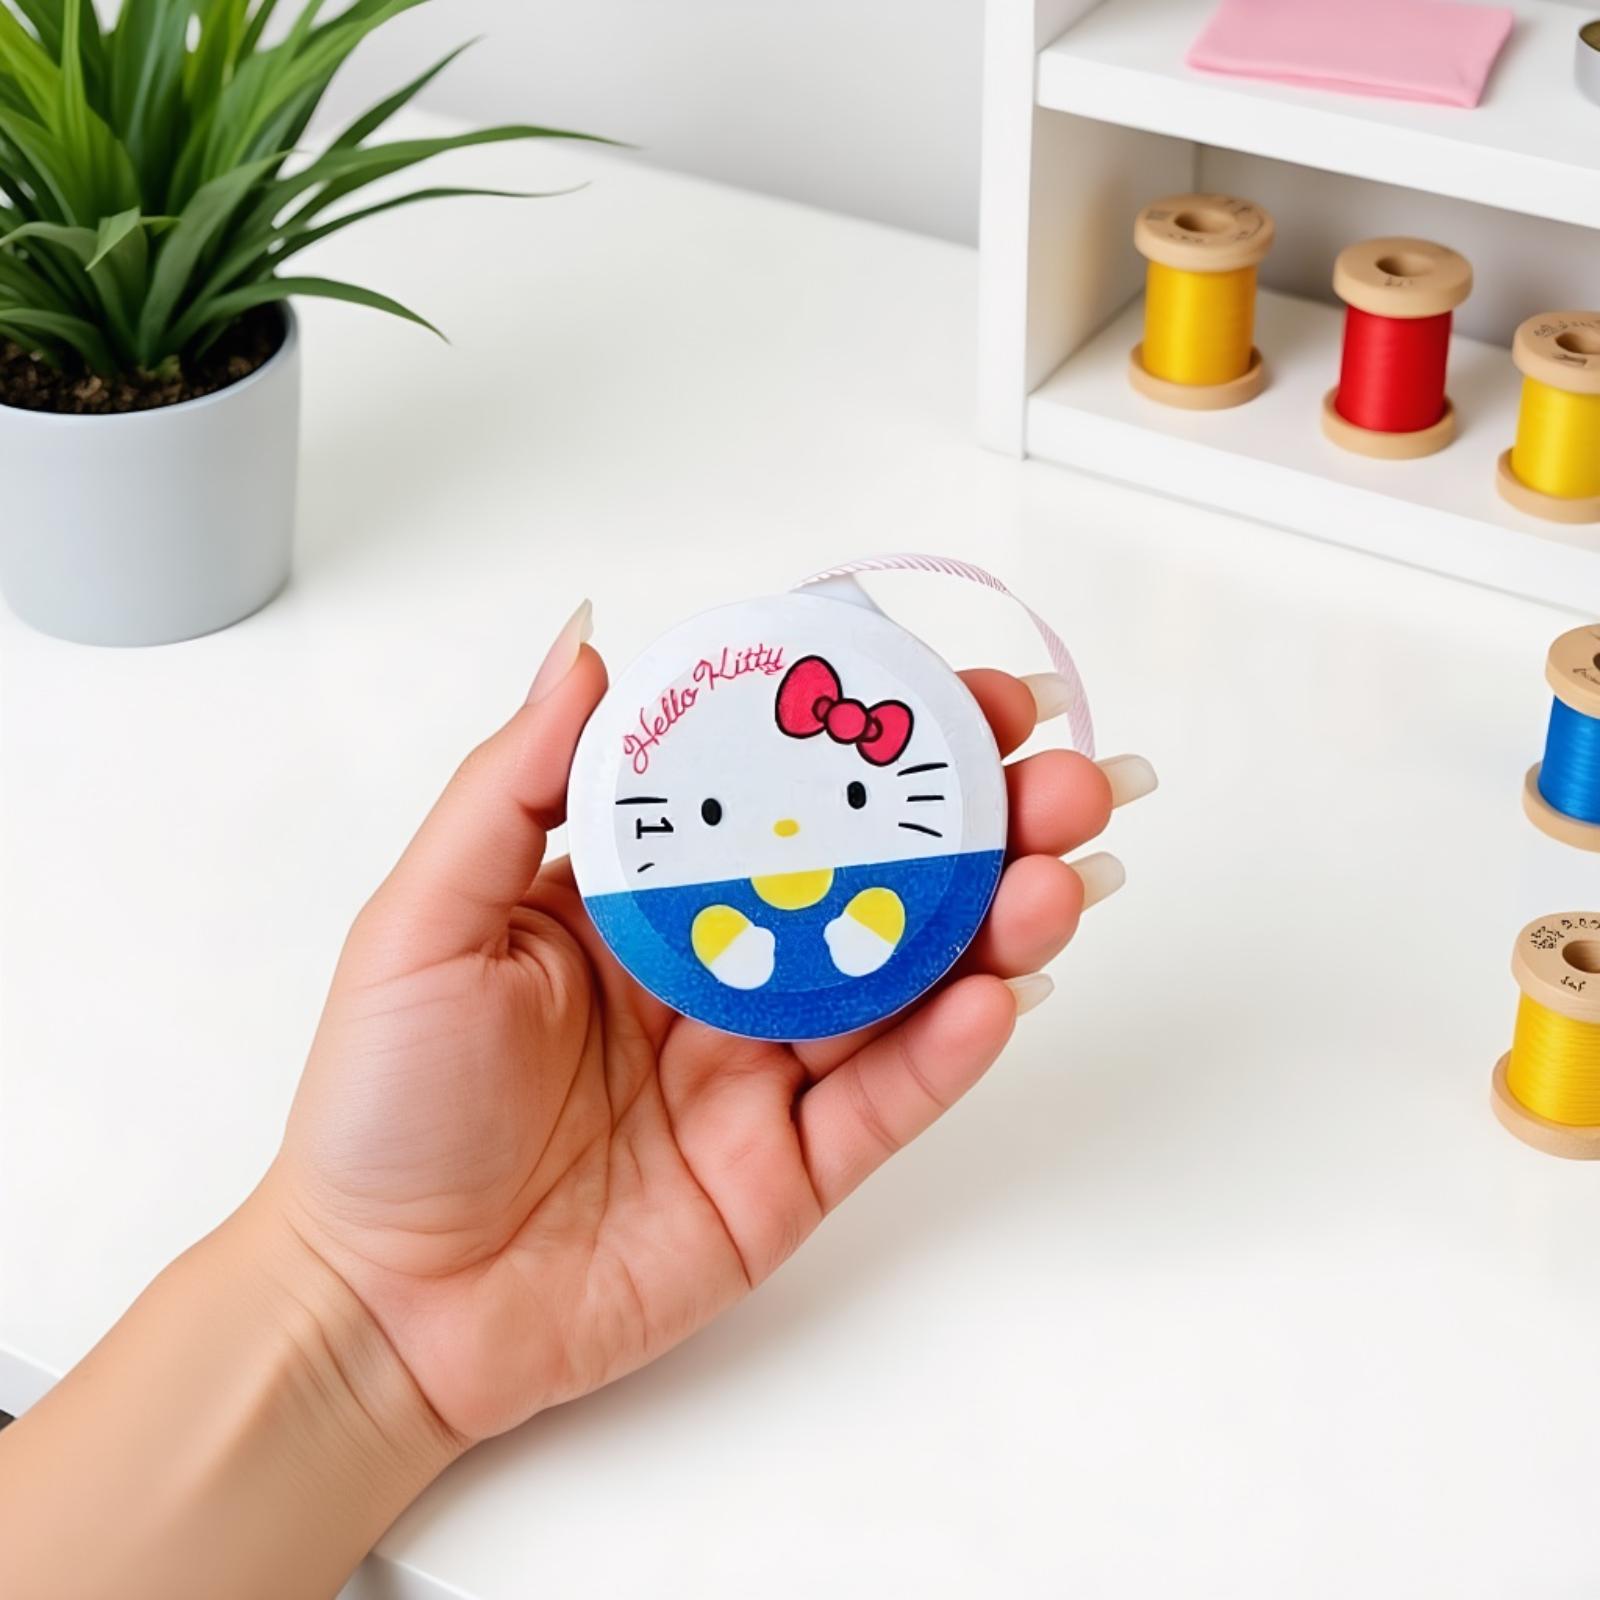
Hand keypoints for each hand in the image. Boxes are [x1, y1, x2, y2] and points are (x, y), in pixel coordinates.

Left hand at [265, 601, 1150, 1443]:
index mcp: (646, 897)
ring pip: (903, 986)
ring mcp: (764, 1073)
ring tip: (1053, 881)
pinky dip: (943, 1053)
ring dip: (990, 929)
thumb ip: (515, 782)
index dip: (868, 738)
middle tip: (1057, 784)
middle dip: (975, 827)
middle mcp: (722, 969)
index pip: (781, 793)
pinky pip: (881, 1106)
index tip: (952, 694)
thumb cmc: (385, 1104)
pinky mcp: (788, 1173)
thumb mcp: (427, 918)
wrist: (385, 1304)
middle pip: (873, 882)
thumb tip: (589, 643)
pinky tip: (995, 998)